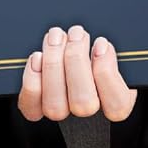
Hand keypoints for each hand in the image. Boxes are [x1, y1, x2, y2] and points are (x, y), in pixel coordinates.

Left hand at [17, 25, 136, 121]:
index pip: (116, 105)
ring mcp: (62, 113)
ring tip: (56, 36)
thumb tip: (103, 47)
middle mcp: (88, 114)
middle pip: (83, 102)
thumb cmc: (97, 56)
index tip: (101, 44)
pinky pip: (31, 106)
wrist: (72, 60)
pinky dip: (32, 80)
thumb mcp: (116, 55)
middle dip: (76, 59)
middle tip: (76, 33)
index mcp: (115, 104)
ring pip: (55, 105)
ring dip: (53, 64)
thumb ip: (112, 53)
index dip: (107, 73)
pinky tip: (37, 57)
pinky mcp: (38, 110)